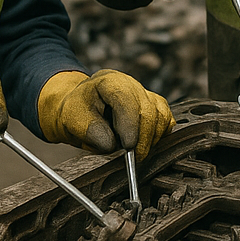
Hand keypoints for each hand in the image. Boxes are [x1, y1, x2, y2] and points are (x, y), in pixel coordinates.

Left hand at [37, 69, 174, 158]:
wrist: (83, 109)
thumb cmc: (78, 113)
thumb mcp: (74, 120)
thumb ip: (90, 131)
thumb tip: (111, 145)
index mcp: (108, 82)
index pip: (125, 99)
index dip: (130, 123)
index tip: (128, 146)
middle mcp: (130, 84)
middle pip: (147, 108)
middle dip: (143, 137)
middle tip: (135, 158)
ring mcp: (144, 93)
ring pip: (160, 114)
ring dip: (152, 137)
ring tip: (137, 152)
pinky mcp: (154, 105)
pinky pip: (166, 118)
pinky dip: (160, 133)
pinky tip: (147, 143)